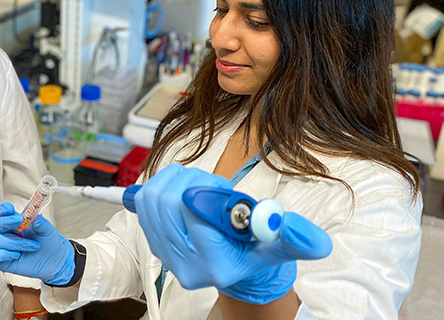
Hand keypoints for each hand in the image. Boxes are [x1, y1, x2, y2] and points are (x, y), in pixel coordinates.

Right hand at [0, 202, 74, 284]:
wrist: (53, 261)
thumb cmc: (48, 242)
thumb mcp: (48, 230)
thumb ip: (41, 223)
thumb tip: (37, 218)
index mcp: (15, 221)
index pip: (3, 211)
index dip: (4, 209)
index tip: (11, 209)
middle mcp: (6, 232)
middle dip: (7, 222)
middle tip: (21, 221)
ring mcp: (1, 245)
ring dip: (17, 243)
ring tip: (34, 246)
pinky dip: (4, 254)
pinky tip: (17, 255)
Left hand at [135, 164, 331, 304]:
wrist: (235, 268)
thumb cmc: (254, 252)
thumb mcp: (279, 246)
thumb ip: (296, 239)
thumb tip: (308, 234)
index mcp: (215, 265)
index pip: (195, 215)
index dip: (205, 192)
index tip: (221, 188)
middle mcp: (184, 263)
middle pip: (166, 203)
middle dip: (189, 181)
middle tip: (209, 182)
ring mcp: (164, 254)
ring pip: (151, 199)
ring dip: (173, 180)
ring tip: (196, 184)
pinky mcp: (152, 241)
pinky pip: (142, 204)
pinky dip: (159, 186)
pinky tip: (179, 189)